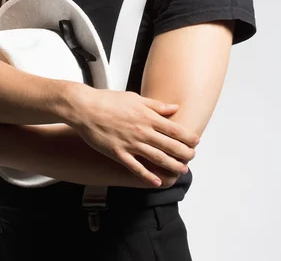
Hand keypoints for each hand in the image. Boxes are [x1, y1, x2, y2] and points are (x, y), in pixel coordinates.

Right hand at [71, 89, 198, 186]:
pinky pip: (136, 168)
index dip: (188, 137)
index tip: (196, 142)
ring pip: (157, 158)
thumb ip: (155, 105)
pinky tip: (157, 181)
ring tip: (182, 170)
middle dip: (185, 154)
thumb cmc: (108, 100)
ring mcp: (130, 143)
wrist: (84, 108)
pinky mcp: (118, 153)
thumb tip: (174, 107)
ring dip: (172, 166)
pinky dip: (148, 176)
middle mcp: (142, 131)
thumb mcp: (135, 98)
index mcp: (147, 116)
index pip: (175, 129)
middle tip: (192, 157)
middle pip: (170, 146)